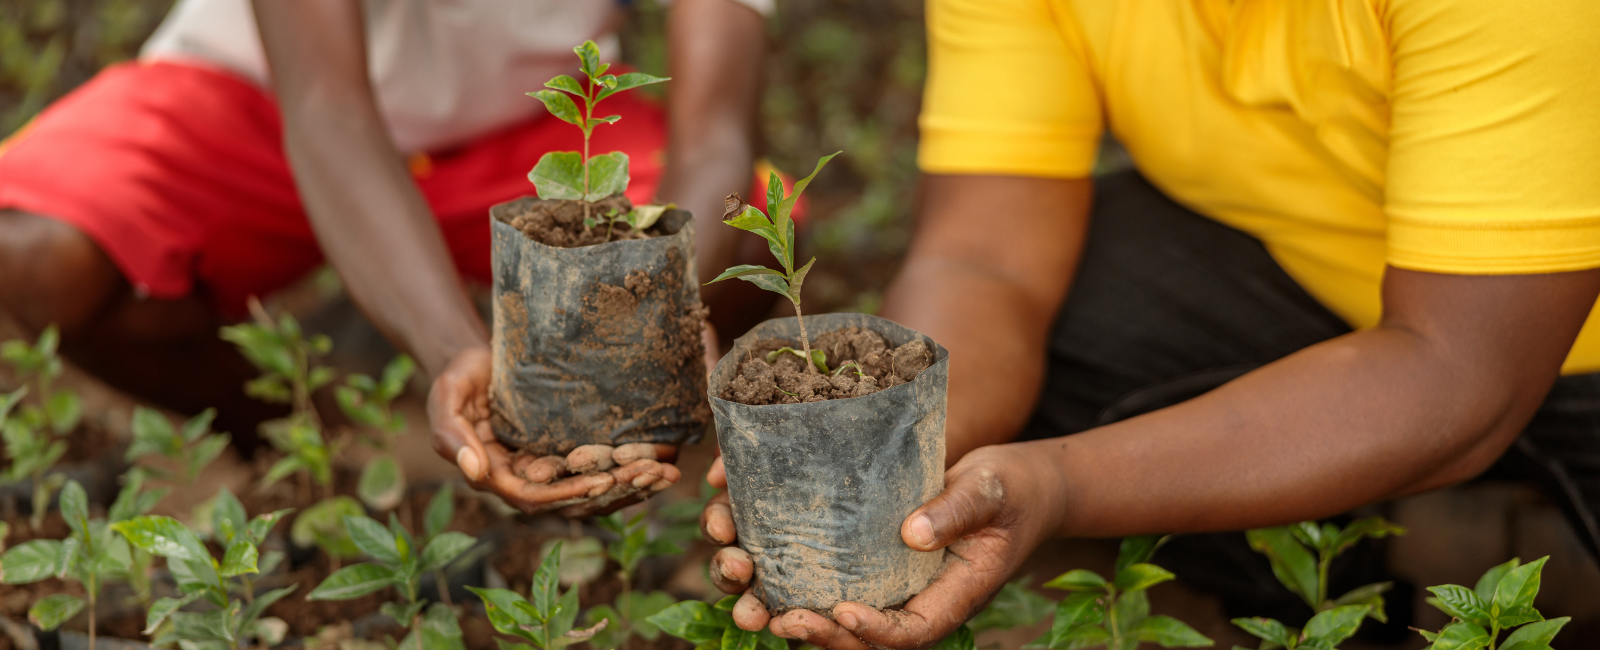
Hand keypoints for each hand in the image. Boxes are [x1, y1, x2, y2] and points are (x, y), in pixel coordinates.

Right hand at [427, 346, 681, 516]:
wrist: (476, 360)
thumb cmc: (458, 378)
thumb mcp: (447, 400)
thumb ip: (454, 437)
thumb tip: (476, 473)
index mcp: (496, 477)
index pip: (535, 497)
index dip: (569, 494)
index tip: (603, 482)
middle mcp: (526, 479)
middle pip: (573, 499)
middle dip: (615, 491)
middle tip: (653, 476)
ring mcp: (549, 467)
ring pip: (593, 489)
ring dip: (631, 484)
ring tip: (666, 472)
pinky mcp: (566, 451)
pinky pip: (601, 468)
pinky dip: (629, 467)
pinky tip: (661, 458)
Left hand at [703, 443, 1068, 648]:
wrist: (1011, 484)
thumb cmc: (1010, 490)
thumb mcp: (991, 494)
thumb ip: (956, 512)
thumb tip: (911, 534)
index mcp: (950, 598)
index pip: (911, 633)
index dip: (874, 631)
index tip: (841, 612)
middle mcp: (915, 599)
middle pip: (864, 638)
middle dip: (821, 634)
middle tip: (781, 620)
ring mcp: (891, 583)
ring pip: (838, 615)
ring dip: (795, 613)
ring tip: (755, 601)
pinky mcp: (870, 560)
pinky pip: (830, 579)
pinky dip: (793, 576)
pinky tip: (755, 557)